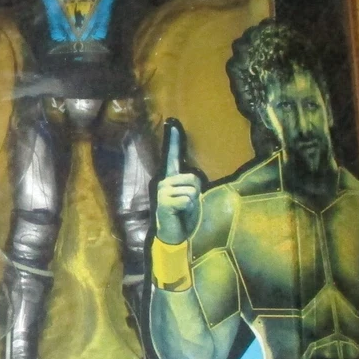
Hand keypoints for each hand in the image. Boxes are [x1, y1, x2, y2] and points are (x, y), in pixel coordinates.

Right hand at [155, 124, 200, 244]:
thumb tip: (194, 182)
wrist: (174, 235)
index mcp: (171, 178)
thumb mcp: (190, 197)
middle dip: (196, 193)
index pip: (173, 156)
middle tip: (187, 205)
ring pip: (192, 190)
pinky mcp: (164, 201)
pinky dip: (188, 208)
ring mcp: (162, 191)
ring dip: (193, 202)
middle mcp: (164, 181)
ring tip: (184, 210)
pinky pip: (187, 199)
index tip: (173, 123)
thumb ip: (191, 185)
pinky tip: (179, 213)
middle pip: (193, 179)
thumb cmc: (184, 216)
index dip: (174, 140)